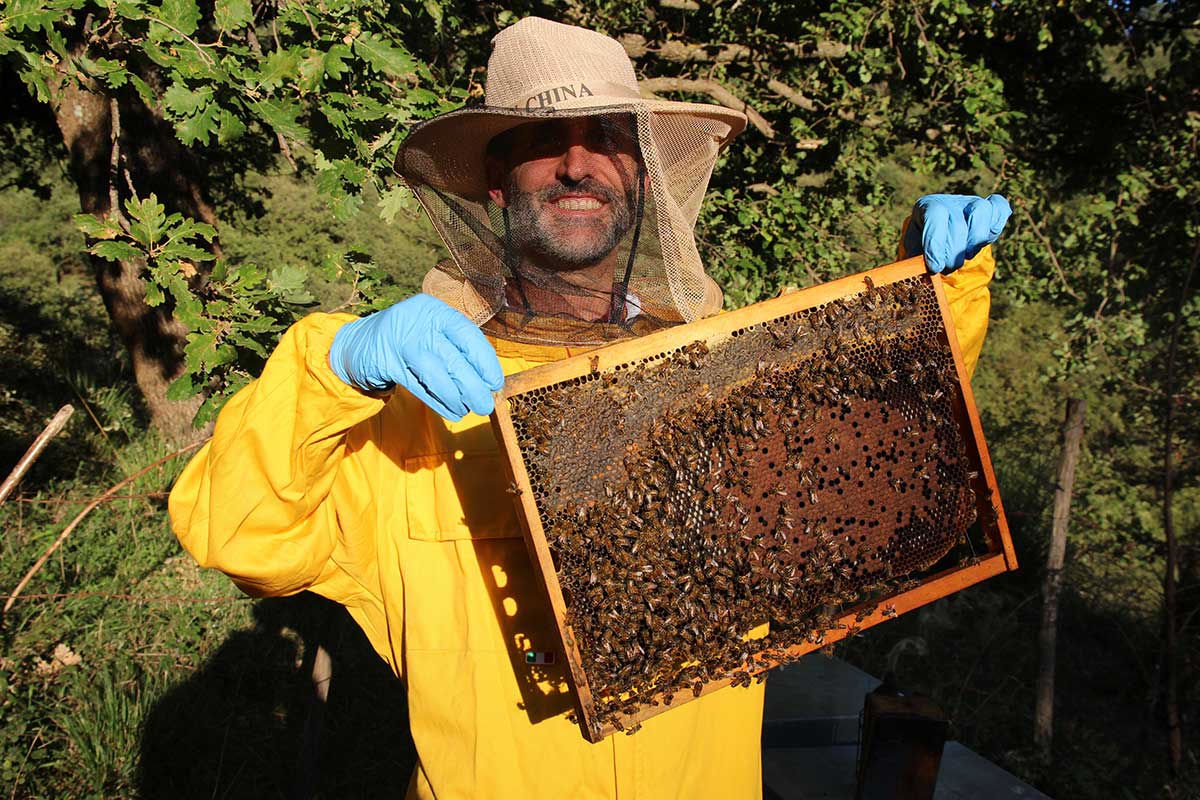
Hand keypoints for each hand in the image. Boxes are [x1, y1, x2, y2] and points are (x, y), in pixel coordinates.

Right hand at [328, 294, 504, 420]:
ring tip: (468, 410)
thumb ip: (455, 351)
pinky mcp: (384, 361)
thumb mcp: (431, 335)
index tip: (495, 382)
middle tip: (485, 405)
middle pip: (453, 356)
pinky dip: (437, 401)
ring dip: (455, 395)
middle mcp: (418, 320)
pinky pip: (417, 385)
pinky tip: (452, 412)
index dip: (485, 360)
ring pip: (435, 371)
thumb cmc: (407, 342)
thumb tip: (487, 381)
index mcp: (434, 310)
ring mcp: (399, 340)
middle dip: (473, 385)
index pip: (467, 333)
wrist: (358, 344)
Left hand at [903, 194, 1011, 273]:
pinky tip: (984, 242)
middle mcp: (950, 201)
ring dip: (974, 241)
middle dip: (954, 254)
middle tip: (948, 269)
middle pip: (958, 223)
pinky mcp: (991, 207)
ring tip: (966, 256)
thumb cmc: (925, 248)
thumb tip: (920, 270)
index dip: (935, 243)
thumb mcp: (914, 253)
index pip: (935, 216)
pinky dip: (995, 226)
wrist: (941, 241)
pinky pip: (1000, 208)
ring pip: (981, 211)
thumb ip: (916, 259)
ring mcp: (972, 202)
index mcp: (927, 206)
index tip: (936, 267)